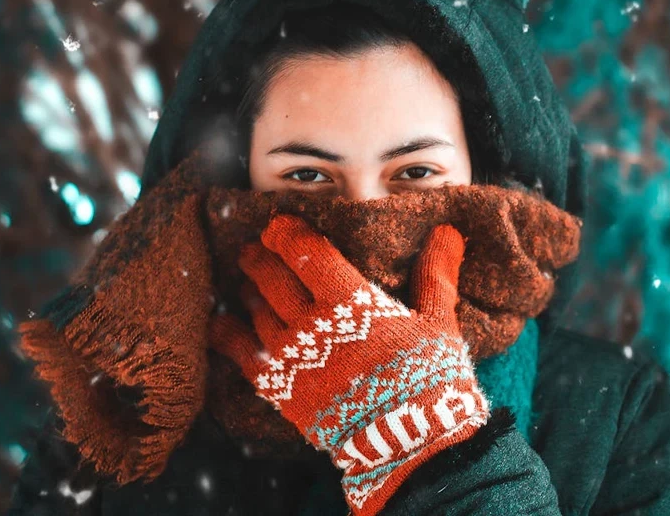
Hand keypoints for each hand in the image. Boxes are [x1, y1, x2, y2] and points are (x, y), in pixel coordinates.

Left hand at [210, 215, 490, 514]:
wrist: (411, 445)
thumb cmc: (430, 380)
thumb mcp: (438, 321)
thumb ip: (436, 273)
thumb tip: (449, 231)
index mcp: (351, 301)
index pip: (307, 252)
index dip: (288, 233)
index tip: (279, 225)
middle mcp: (313, 324)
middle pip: (272, 277)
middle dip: (260, 257)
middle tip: (254, 248)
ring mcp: (292, 358)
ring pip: (256, 311)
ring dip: (249, 291)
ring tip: (247, 282)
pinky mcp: (281, 390)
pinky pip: (242, 355)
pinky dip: (227, 335)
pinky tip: (220, 324)